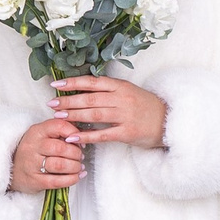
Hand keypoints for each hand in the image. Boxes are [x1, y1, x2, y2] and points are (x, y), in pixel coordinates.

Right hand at [11, 114, 85, 197]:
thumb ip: (59, 132)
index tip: (79, 141)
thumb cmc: (33, 151)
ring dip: (75, 167)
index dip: (74, 132)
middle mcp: (32, 147)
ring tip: (78, 167)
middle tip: (80, 156)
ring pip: (60, 165)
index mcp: (36, 131)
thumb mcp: (41, 136)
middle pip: (61, 148)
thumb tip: (81, 136)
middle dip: (76, 153)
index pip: (59, 126)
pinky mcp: (34, 181)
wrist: (12, 169)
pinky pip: (57, 181)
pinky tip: (77, 176)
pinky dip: (71, 179)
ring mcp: (32, 165)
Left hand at [49, 75, 167, 149]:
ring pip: (94, 114)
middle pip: (90, 99)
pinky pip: (103, 134)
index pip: (92, 82)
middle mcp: (122, 98)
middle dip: (68, 101)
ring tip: (58, 117)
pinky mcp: (127, 132)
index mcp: (121, 86)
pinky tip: (73, 137)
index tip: (56, 85)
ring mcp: (125, 116)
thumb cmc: (145, 105)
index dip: (72, 83)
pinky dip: (86, 136)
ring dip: (74, 116)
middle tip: (52, 104)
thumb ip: (109, 89)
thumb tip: (84, 87)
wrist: (168, 120)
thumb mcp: (128, 91)